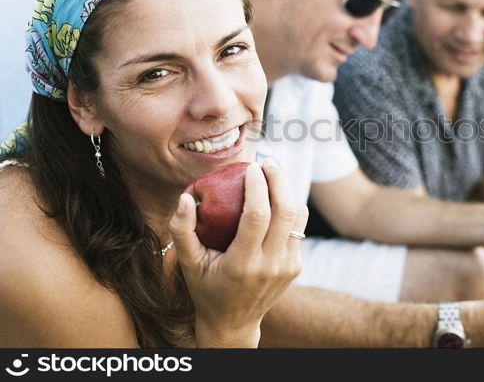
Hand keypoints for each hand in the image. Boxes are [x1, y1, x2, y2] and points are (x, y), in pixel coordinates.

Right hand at [169, 160, 308, 346]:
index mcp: (242, 264)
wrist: (234, 323)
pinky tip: (274, 198)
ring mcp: (287, 266)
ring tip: (272, 176)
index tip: (251, 167)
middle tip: (267, 163)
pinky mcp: (296, 266)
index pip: (258, 216)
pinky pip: (298, 229)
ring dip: (288, 191)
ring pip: (298, 218)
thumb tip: (185, 197)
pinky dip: (289, 208)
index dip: (258, 186)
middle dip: (279, 180)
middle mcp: (270, 265)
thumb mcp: (189, 264)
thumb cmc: (206, 288)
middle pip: (286, 211)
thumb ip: (182, 231)